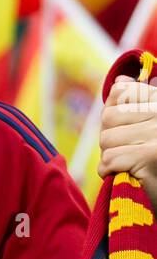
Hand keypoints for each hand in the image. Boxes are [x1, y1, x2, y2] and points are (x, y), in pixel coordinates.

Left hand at [98, 76, 156, 210]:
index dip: (113, 115)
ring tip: (126, 166)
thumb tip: (121, 81)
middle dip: (109, 140)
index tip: (124, 132)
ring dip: (109, 158)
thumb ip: (136, 104)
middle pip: (109, 118)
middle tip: (123, 154)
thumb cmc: (156, 168)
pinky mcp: (150, 158)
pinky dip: (109, 172)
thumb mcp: (148, 129)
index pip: (122, 93)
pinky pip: (110, 159)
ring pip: (107, 140)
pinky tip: (122, 176)